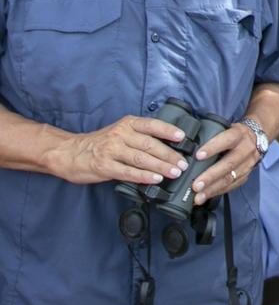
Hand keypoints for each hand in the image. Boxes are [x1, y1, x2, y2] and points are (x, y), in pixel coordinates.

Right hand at [56, 114, 189, 185]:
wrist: (69, 153)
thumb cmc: (99, 144)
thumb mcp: (120, 132)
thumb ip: (139, 137)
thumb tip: (166, 147)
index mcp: (127, 124)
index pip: (152, 125)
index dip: (168, 130)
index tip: (182, 137)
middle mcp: (120, 134)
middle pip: (150, 144)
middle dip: (169, 155)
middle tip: (183, 164)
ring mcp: (112, 150)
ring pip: (141, 159)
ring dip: (160, 167)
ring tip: (174, 172)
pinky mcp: (104, 166)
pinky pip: (128, 172)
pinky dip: (143, 176)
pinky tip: (155, 180)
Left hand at [191, 122, 261, 203]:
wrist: (257, 137)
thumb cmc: (234, 133)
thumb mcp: (226, 128)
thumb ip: (212, 136)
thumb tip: (189, 147)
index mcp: (239, 134)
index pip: (227, 139)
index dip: (212, 147)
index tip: (198, 156)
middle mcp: (245, 149)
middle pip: (228, 164)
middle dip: (210, 176)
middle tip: (195, 185)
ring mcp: (247, 164)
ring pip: (230, 178)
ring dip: (212, 189)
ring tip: (198, 197)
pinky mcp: (246, 175)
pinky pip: (231, 186)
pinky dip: (217, 192)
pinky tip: (206, 196)